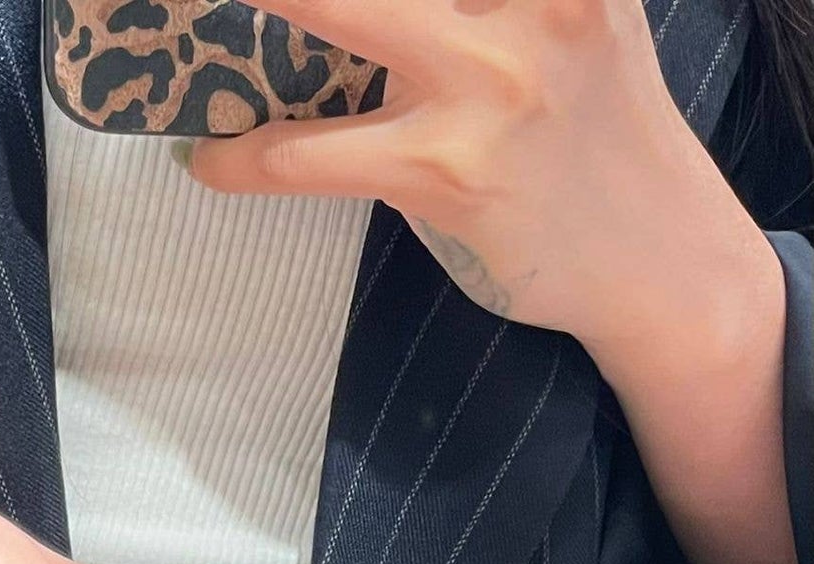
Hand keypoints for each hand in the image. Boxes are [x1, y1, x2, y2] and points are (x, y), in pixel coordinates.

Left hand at [185, 1, 748, 361]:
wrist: (662, 259)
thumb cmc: (602, 132)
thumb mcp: (575, 18)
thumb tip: (371, 16)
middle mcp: (528, 3)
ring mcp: (486, 82)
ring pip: (335, 10)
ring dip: (255, 3)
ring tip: (182, 28)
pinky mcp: (445, 170)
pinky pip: (311, 156)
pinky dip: (245, 159)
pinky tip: (210, 160)